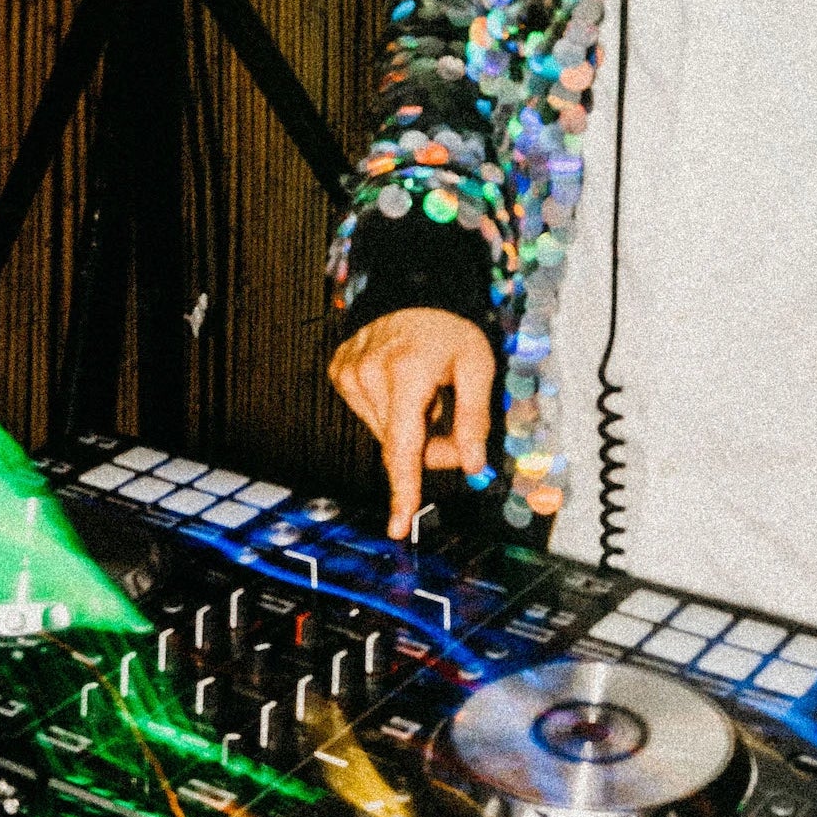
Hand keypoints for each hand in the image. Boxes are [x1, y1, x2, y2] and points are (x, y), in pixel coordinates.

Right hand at [328, 309, 495, 538]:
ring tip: (425, 394)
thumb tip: (473, 465)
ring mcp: (349, 372)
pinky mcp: (338, 371)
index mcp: (406, 372)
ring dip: (409, 428)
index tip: (398, 527)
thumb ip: (474, 417)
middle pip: (398, 446)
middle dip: (428, 447)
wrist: (411, 289)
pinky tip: (402, 385)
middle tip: (451, 422)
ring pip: (383, 434)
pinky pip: (368, 414)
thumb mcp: (478, 364)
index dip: (404, 490)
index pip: (403, 446)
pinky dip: (389, 410)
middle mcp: (369, 373)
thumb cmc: (449, 329)